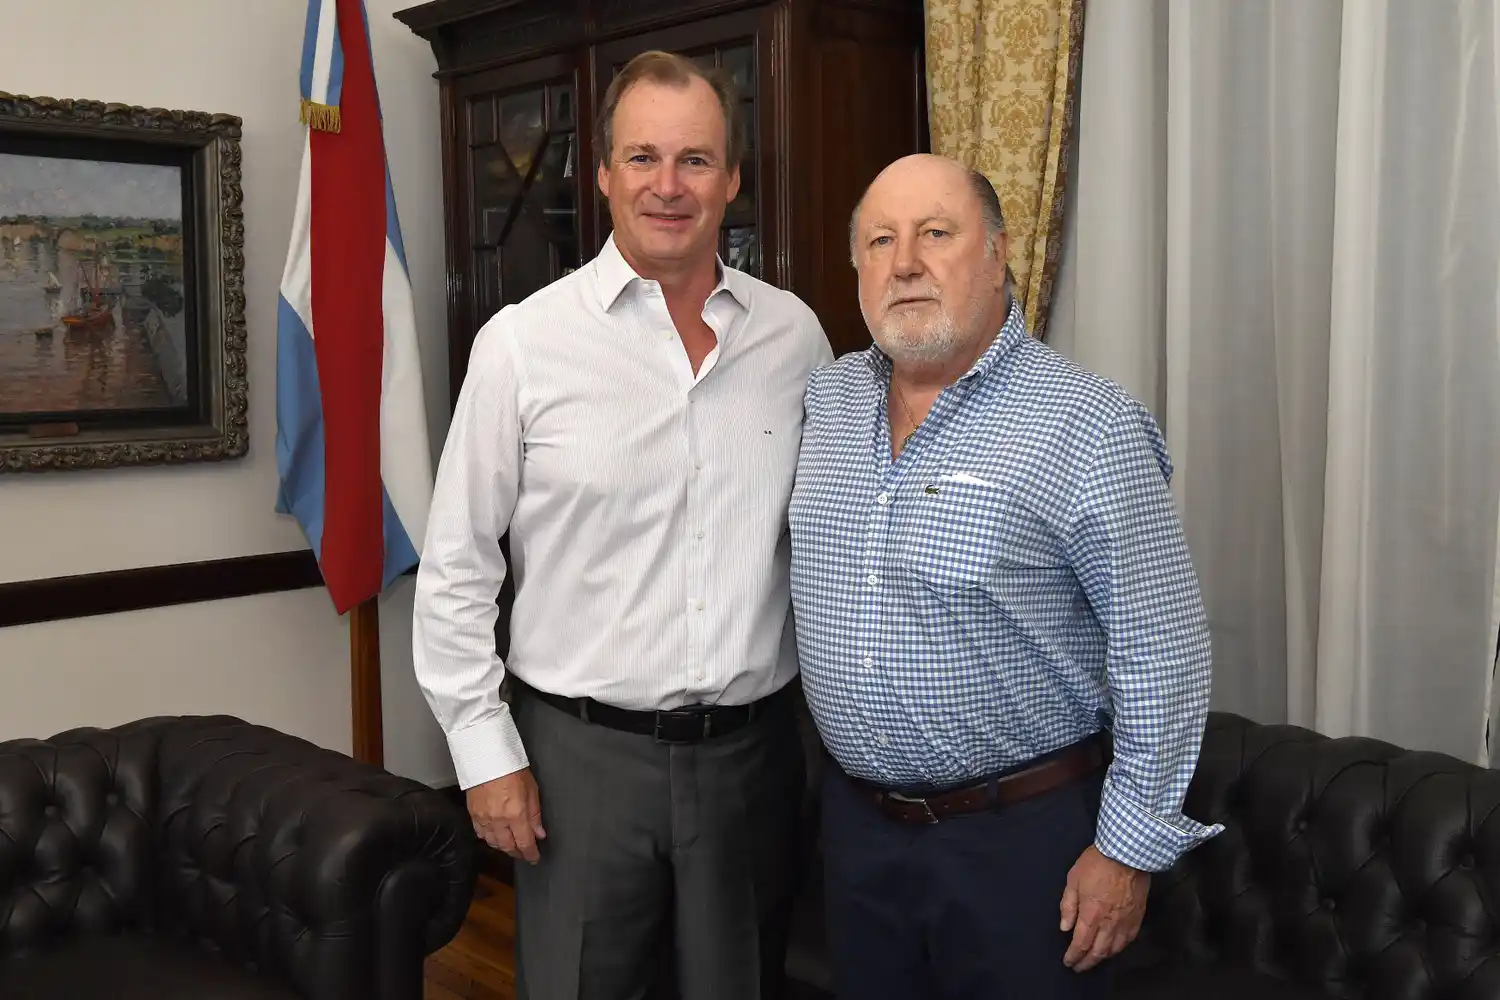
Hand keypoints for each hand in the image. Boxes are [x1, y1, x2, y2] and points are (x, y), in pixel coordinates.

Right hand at [466, 769, 545, 863]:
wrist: (487, 756)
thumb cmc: (511, 767)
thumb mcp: (532, 789)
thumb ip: (535, 814)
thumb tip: (539, 833)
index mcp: (516, 814)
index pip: (524, 843)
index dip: (530, 854)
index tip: (535, 858)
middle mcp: (498, 820)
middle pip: (507, 847)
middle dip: (517, 853)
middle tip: (524, 854)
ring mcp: (483, 818)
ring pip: (493, 842)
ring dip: (503, 847)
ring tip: (511, 846)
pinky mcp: (472, 813)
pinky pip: (480, 833)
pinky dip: (488, 838)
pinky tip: (494, 836)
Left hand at [1059, 845, 1148, 971]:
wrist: (1127, 853)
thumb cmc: (1096, 864)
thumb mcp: (1073, 880)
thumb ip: (1068, 906)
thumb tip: (1065, 928)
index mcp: (1091, 914)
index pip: (1081, 943)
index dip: (1073, 956)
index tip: (1068, 961)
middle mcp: (1109, 923)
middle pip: (1098, 951)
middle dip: (1086, 962)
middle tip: (1078, 967)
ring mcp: (1125, 922)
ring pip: (1114, 949)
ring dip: (1102, 958)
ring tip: (1093, 960)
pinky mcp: (1138, 917)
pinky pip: (1128, 940)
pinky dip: (1119, 948)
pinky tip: (1113, 949)